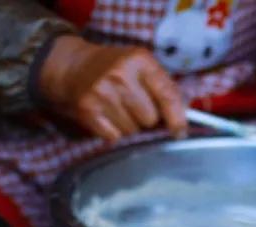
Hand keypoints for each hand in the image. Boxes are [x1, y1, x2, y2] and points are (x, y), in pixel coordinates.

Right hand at [38, 36, 186, 141]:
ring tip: (120, 109)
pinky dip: (114, 132)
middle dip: (147, 119)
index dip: (177, 119)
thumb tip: (182, 120)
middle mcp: (120, 75)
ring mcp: (102, 93)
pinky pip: (115, 137)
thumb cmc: (114, 69)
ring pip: (133, 131)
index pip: (168, 96)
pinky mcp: (88, 111)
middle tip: (135, 107)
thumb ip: (165, 89)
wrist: (73, 67)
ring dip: (130, 126)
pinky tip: (108, 116)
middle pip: (150, 119)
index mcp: (140, 60)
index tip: (179, 131)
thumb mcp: (142, 66)